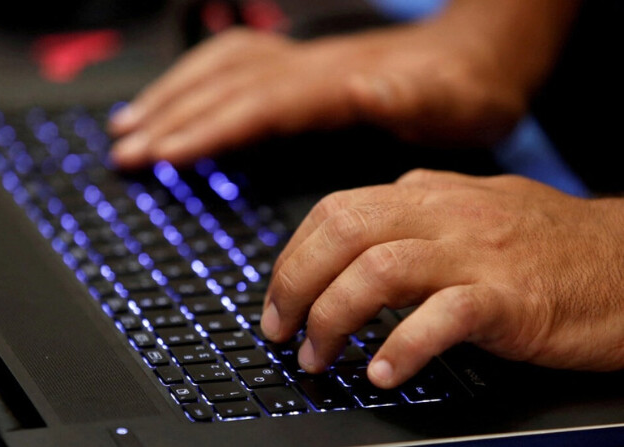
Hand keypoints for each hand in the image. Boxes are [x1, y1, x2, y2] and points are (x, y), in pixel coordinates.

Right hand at [108, 20, 527, 167]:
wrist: (481, 55)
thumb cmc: (466, 89)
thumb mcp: (455, 101)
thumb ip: (411, 96)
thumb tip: (368, 88)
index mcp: (337, 83)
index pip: (257, 105)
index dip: (207, 129)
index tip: (161, 154)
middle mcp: (311, 68)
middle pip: (225, 87)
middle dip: (170, 118)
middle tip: (123, 152)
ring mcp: (304, 64)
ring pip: (220, 69)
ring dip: (171, 95)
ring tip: (128, 124)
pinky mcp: (305, 69)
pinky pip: (235, 65)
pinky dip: (197, 81)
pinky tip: (180, 97)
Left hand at [260, 169, 623, 387]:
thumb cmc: (546, 243)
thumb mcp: (469, 209)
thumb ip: (411, 215)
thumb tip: (351, 236)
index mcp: (427, 195)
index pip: (335, 212)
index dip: (293, 258)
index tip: (277, 297)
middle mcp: (444, 215)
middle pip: (343, 234)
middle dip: (295, 285)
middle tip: (281, 331)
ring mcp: (476, 253)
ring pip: (377, 271)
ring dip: (334, 320)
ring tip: (320, 359)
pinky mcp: (509, 298)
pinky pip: (441, 317)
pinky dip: (403, 347)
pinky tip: (382, 373)